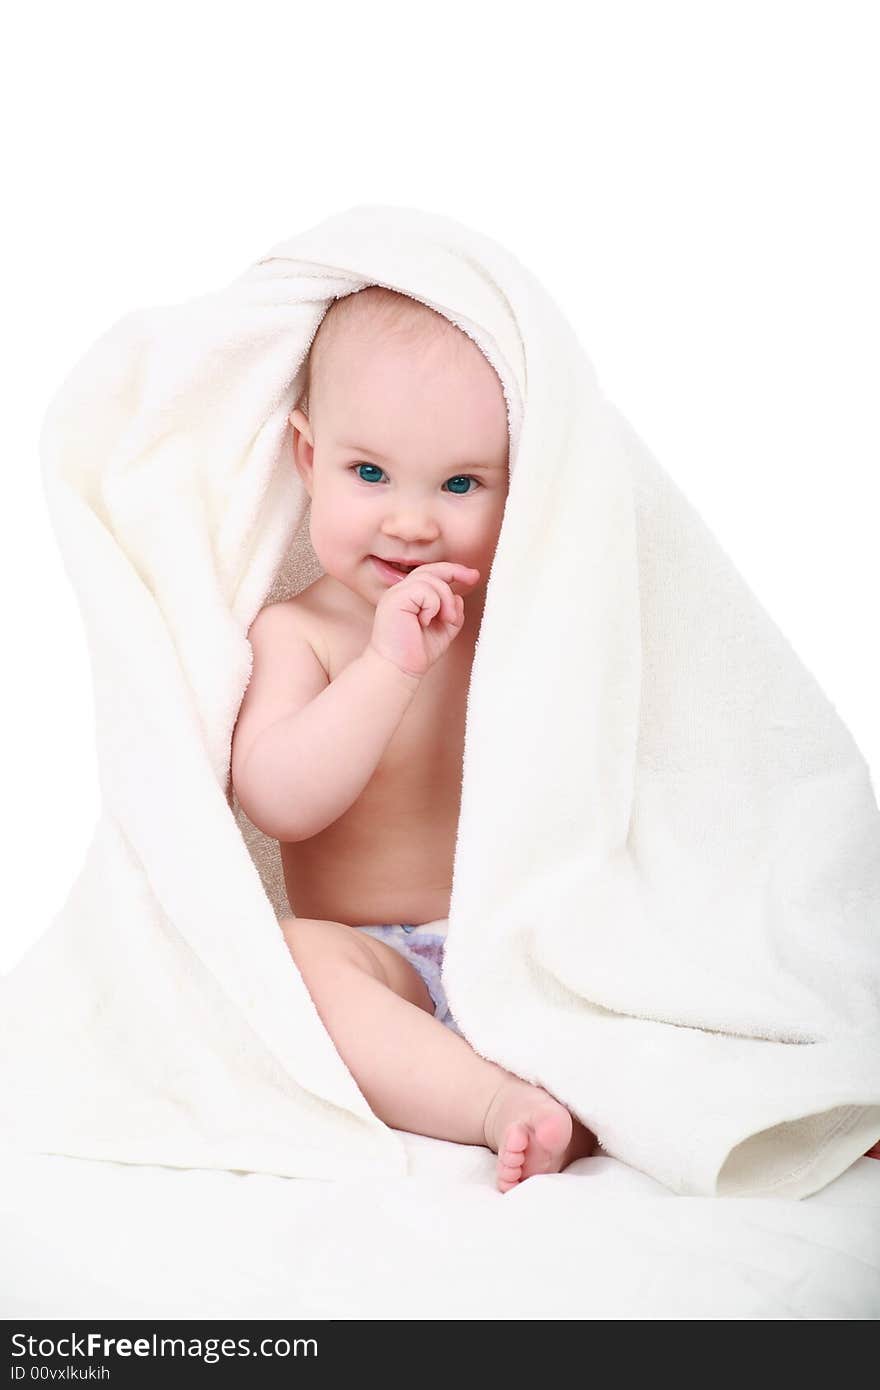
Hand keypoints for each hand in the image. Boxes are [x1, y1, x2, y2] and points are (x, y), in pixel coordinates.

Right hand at [368, 563, 480, 679]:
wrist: (399, 669)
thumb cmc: (415, 653)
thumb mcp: (444, 630)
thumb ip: (452, 612)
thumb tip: (459, 596)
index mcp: (409, 596)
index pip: (431, 573)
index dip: (453, 570)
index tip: (473, 575)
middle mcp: (400, 591)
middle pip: (430, 569)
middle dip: (455, 571)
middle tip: (473, 578)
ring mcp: (396, 594)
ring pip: (430, 579)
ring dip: (446, 599)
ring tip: (446, 619)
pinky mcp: (395, 599)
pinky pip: (424, 589)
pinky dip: (433, 605)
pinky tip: (426, 621)